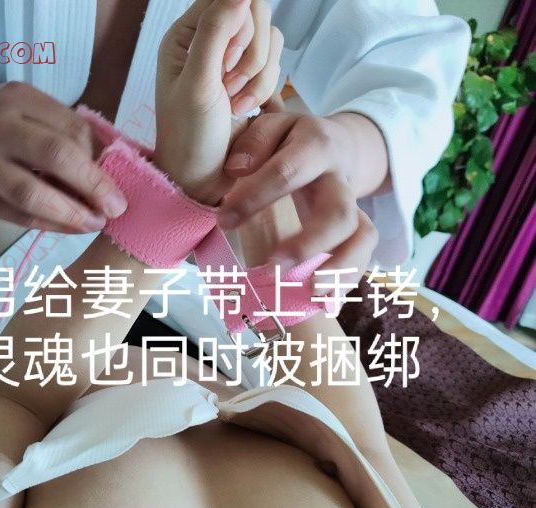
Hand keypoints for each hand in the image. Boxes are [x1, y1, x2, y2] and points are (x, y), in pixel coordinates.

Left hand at [154, 0, 281, 204]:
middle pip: (257, 15)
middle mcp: (210, 41)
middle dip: (252, 57)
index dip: (240, 27)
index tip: (227, 64)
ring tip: (235, 107)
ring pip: (271, 41)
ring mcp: (233, 61)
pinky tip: (247, 111)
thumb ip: (216, 31)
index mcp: (187, 35)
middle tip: (229, 89)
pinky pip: (277, 64)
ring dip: (259, 78)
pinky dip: (268, 89)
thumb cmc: (189, 137)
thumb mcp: (197, 83)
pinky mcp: (252, 79)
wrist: (203, 180)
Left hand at [219, 110, 385, 288]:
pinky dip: (348, 276)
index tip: (225, 220)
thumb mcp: (271, 125)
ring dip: (339, 267)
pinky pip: (365, 250)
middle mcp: (339, 177)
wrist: (336, 142)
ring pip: (361, 234)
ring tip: (311, 292)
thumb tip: (236, 169)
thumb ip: (253, 142)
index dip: (255, 198)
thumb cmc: (289, 140)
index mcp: (314, 145)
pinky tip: (325, 298)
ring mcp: (353, 203)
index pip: (287, 172)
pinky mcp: (358, 225)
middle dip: (308, 243)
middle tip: (273, 265)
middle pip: (339, 212)